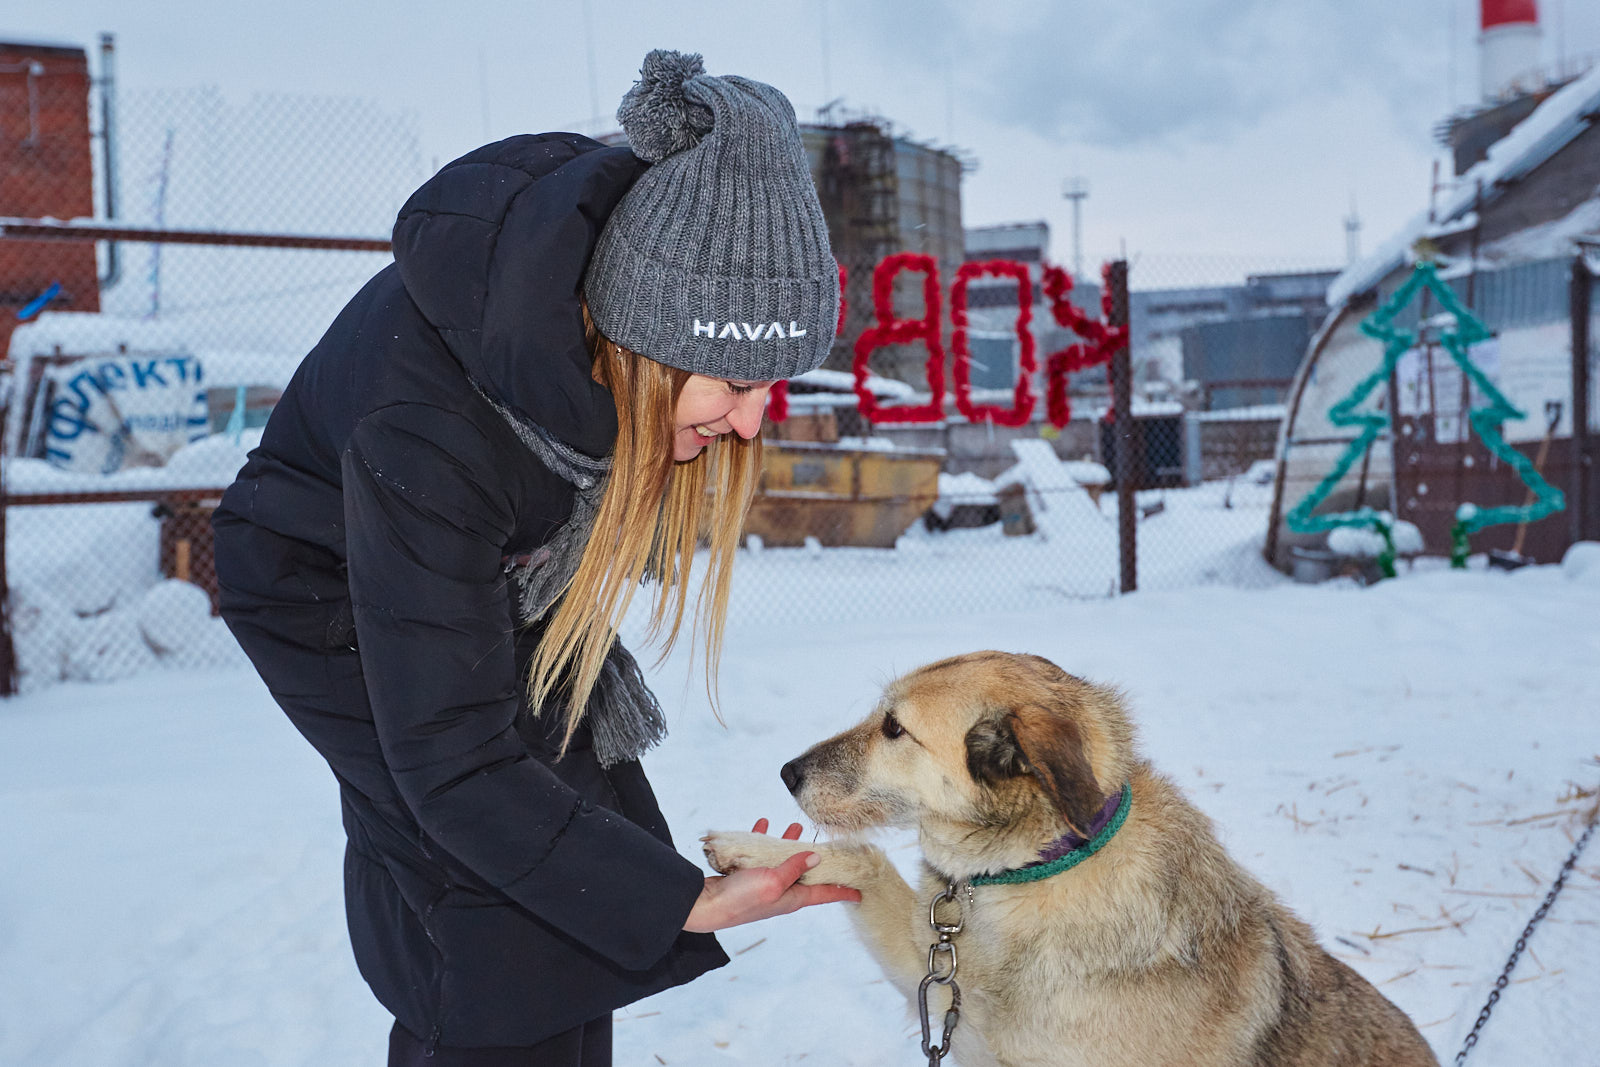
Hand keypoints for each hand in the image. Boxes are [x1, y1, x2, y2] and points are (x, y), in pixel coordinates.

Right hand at [683, 819, 860, 933]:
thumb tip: (816, 857)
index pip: (823, 894)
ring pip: (781, 861)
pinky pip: (758, 855)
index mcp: (791, 898)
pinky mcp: (744, 876)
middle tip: (829, 845)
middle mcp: (779, 892)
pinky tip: (761, 824)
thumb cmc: (740, 899)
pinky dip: (761, 839)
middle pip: (804, 874)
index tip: (860, 892)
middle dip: (817, 860)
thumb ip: (794, 868)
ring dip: (788, 844)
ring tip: (795, 826)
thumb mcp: (773, 882)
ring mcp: (762, 884)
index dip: (842, 891)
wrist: (704, 906)